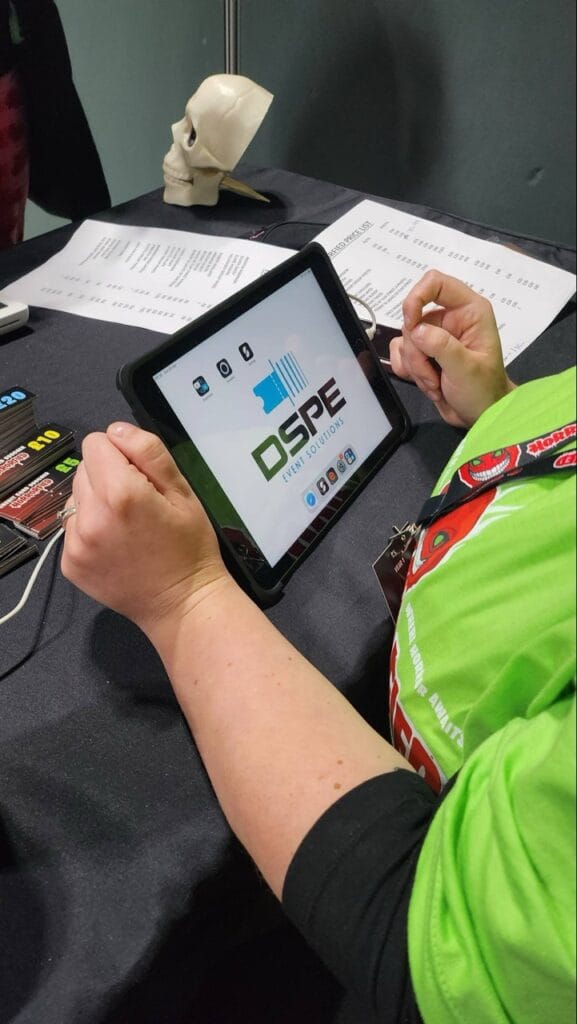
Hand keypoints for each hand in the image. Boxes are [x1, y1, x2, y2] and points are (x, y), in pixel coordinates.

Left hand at [60, 423, 228, 632]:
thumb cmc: (190, 548)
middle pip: (83, 468)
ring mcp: (76, 543)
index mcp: (120, 493)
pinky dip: (90, 529)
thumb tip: (115, 430)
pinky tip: (116, 544)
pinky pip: (71, 527)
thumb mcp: (183, 491)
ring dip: (96, 503)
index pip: (97, 443)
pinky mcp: (70, 562)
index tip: (143, 478)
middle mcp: (91, 517)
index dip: (122, 454)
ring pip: (75, 497)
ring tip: (127, 526)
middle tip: (139, 505)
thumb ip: (148, 452)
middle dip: (108, 477)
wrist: (183, 604)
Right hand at [389, 270, 514, 426]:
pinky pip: (400, 353)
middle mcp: (450, 318)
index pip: (436, 283)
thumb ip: (442, 346)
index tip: (411, 323)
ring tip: (436, 383)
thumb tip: (415, 330)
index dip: (417, 297)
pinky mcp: (422, 352)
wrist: (481, 416)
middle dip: (418, 352)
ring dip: (415, 366)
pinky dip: (408, 370)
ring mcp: (434, 335)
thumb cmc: (484, 390)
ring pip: (405, 339)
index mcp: (469, 311)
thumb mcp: (467, 369)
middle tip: (433, 375)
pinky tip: (428, 384)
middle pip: (414, 318)